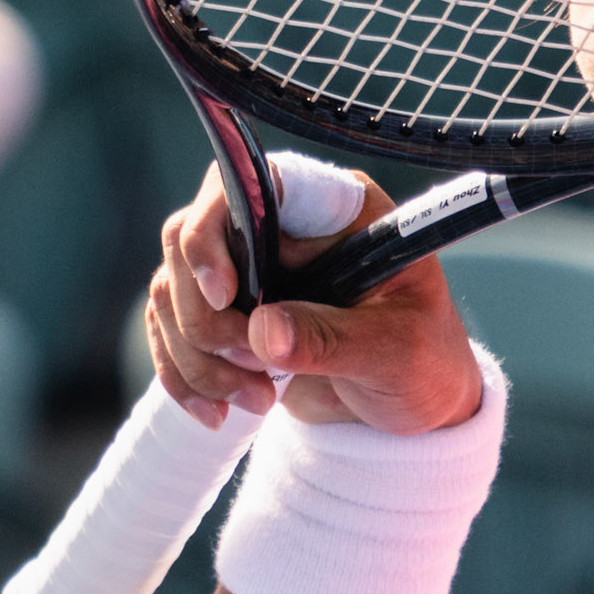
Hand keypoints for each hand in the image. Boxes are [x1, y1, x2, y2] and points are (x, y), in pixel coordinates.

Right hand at [145, 163, 482, 433]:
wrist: (412, 404)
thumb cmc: (422, 360)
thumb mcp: (393, 351)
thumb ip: (331, 338)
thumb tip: (263, 332)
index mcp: (335, 208)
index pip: (255, 181)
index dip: (218, 229)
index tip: (227, 297)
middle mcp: (282, 224)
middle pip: (189, 235)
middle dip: (206, 316)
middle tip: (254, 365)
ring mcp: (247, 266)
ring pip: (174, 288)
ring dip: (198, 355)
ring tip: (259, 398)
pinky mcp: (227, 312)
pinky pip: (170, 329)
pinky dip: (184, 374)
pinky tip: (218, 412)